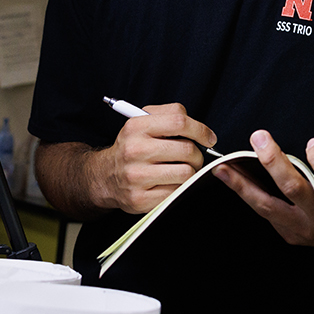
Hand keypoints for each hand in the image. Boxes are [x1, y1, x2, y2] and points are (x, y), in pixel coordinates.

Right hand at [89, 103, 217, 213]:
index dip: (200, 130)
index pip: (179, 121)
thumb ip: (170, 115)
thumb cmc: (133, 147)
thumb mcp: (143, 122)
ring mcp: (136, 176)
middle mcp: (134, 150)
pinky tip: (171, 183)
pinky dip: (180, 188)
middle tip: (193, 157)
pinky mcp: (140, 199)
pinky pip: (177, 192)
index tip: (209, 138)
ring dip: (191, 172)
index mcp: (136, 127)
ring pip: (186, 173)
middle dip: (197, 155)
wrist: (105, 176)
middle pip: (186, 150)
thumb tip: (201, 129)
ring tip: (182, 170)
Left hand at [213, 130, 313, 249]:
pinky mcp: (287, 233)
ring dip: (244, 183)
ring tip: (225, 163)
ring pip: (268, 204)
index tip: (313, 141)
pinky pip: (261, 210)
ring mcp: (302, 229)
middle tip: (259, 137)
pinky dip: (242, 191)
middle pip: (296, 190)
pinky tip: (225, 173)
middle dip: (275, 163)